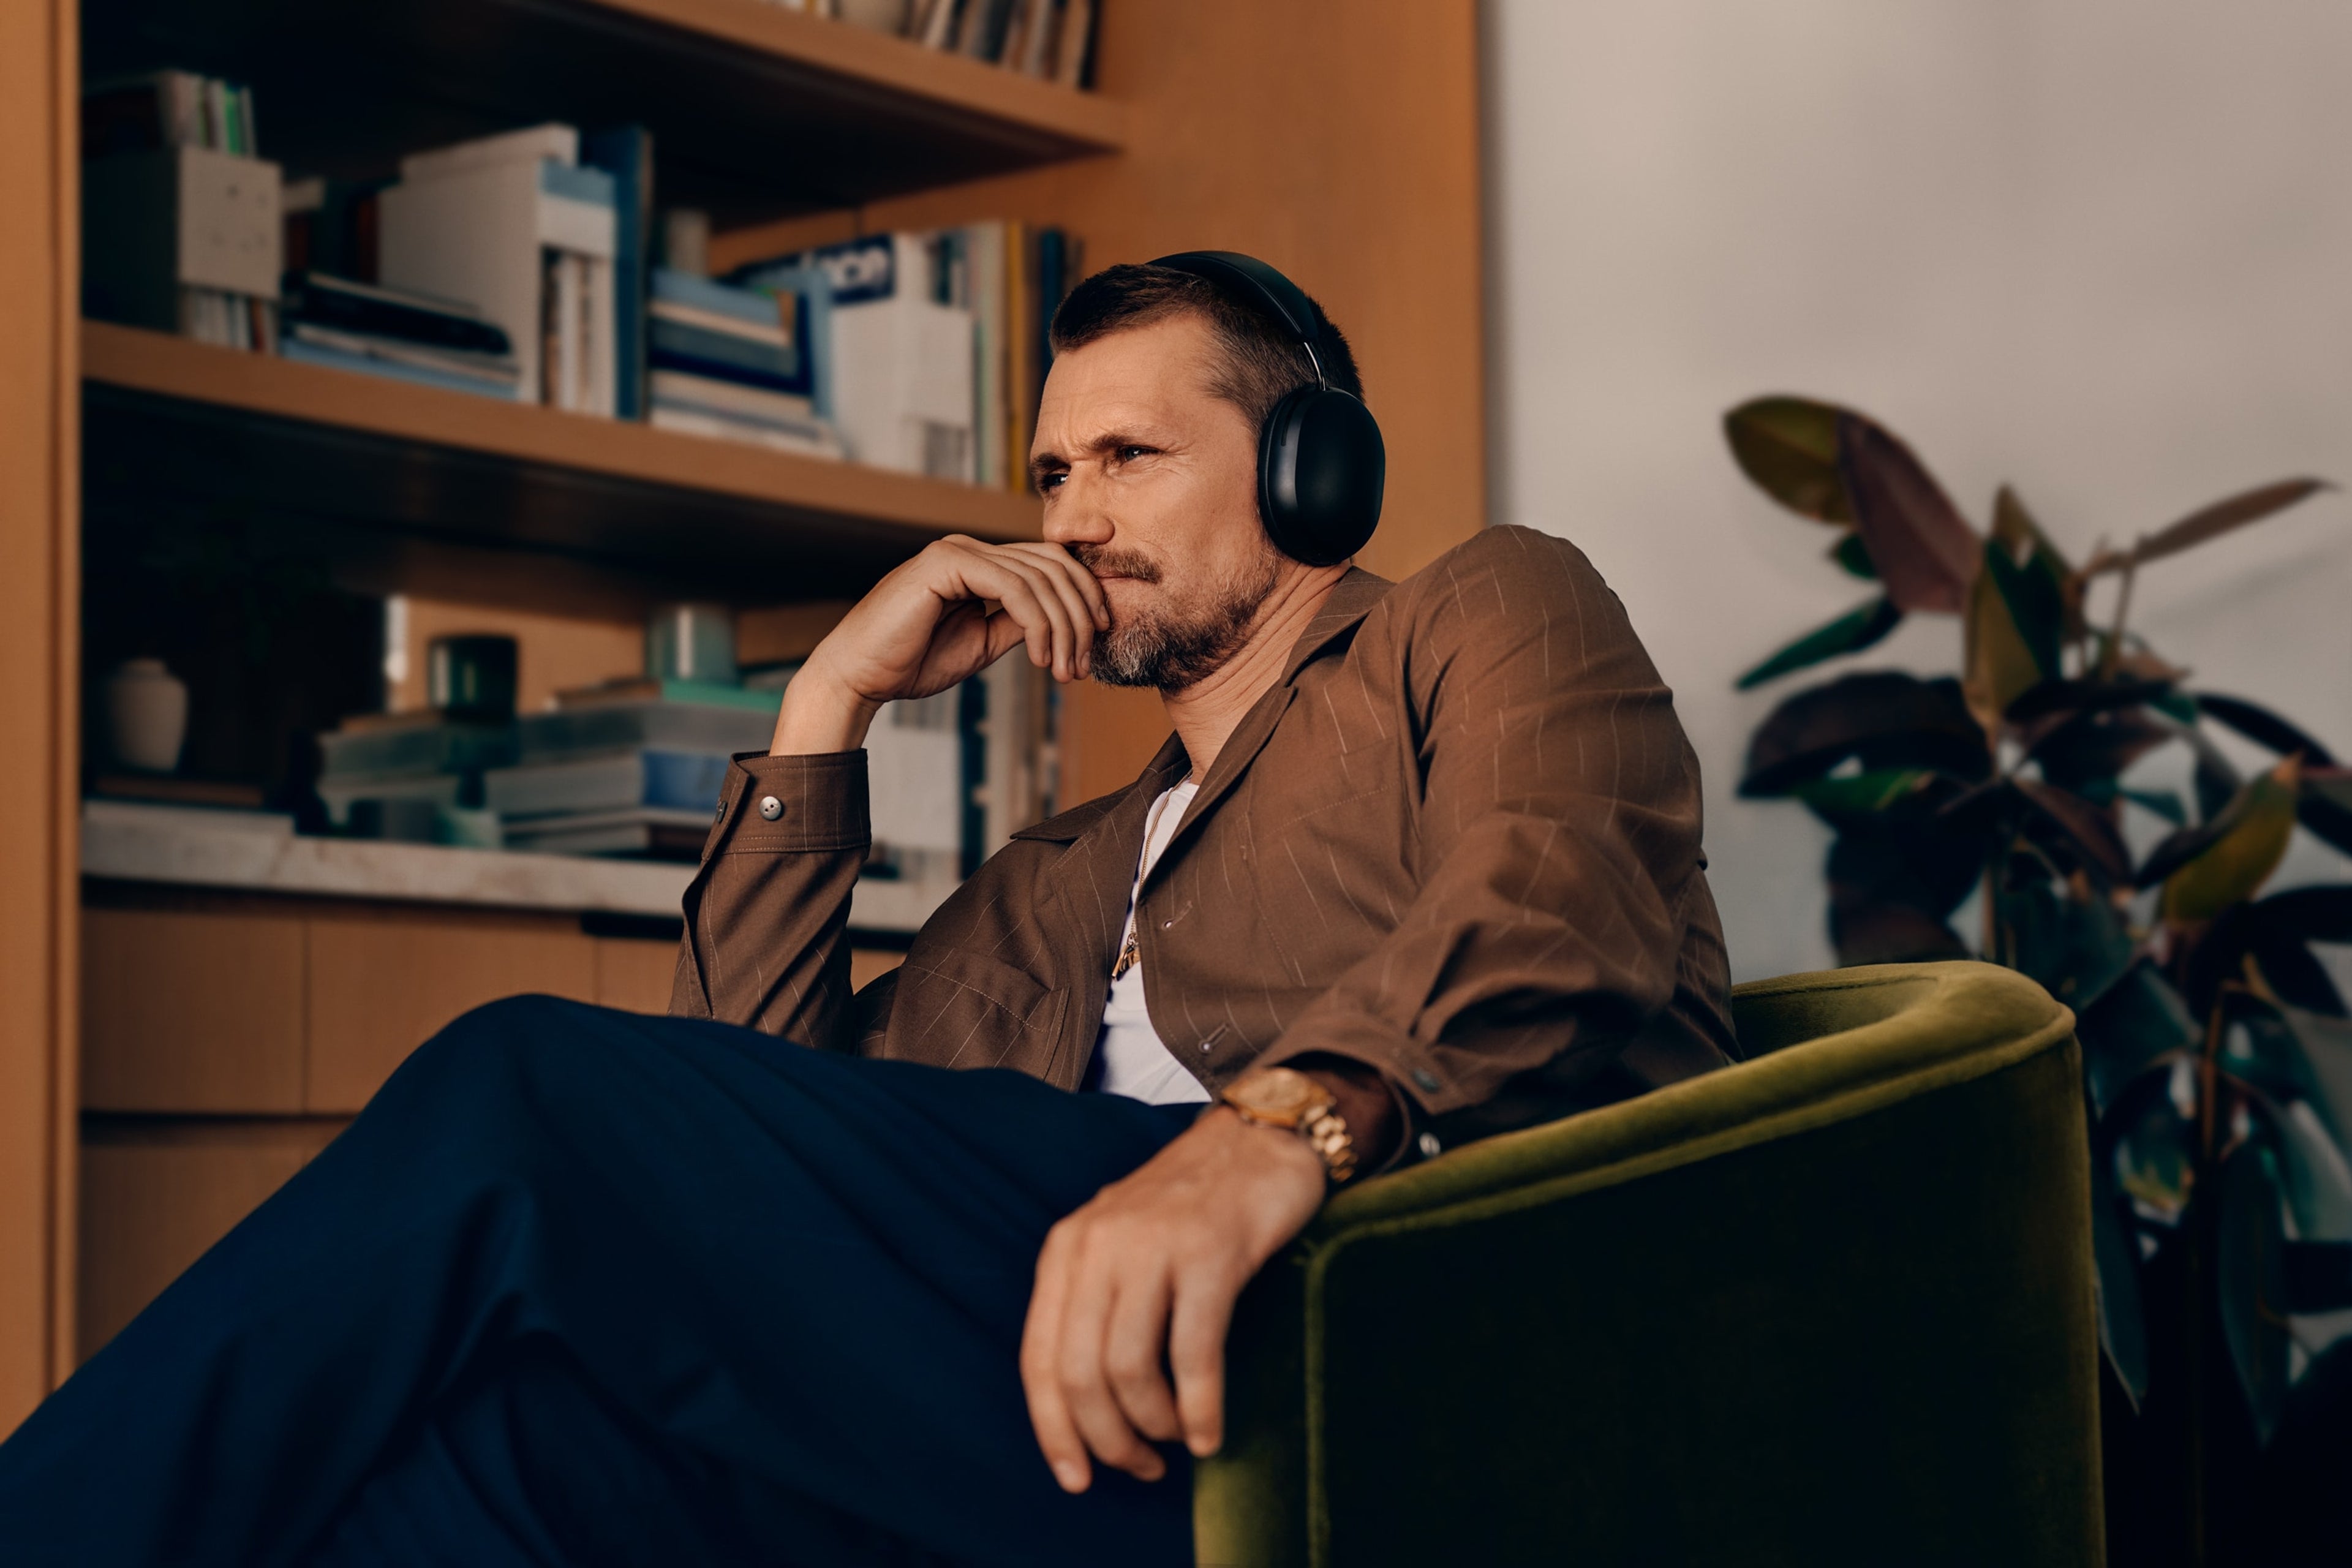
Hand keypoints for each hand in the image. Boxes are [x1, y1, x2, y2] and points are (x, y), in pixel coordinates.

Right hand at [772, 536, 1108, 753]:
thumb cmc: (912, 662)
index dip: (1085, 583)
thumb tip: (1061, 619)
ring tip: (1065, 670)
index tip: (1106, 622)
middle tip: (1085, 663)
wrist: (860, 677)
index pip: (1048, 559)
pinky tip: (1040, 657)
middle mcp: (970, 549)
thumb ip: (1018, 623)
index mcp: (980, 564)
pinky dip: (1036, 623)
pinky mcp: (945, 564)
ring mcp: (957, 551)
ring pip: (1038, 578)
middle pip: (1053, 565)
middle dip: (1080, 615)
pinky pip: (1012, 586)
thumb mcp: (983, 642)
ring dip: (1063, 628)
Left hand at [1020, 1107, 1325, 1491]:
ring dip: (1154, 1426)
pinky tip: (1209, 1433)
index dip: (1053, 1430)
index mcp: (1069, 1248)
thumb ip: (1097, 1306)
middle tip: (1141, 1467)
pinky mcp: (1209, 1253)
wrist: (1260, 1138)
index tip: (1076, 1480)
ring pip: (1130, 1369)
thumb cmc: (1193, 1208)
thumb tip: (1092, 1411)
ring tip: (1178, 1442)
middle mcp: (1100, 1244)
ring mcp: (1153, 1246)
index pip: (1039, 1358)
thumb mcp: (1122, 1244)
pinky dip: (1199, 1408)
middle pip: (1079, 1373)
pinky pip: (1193, 1353)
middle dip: (1107, 1439)